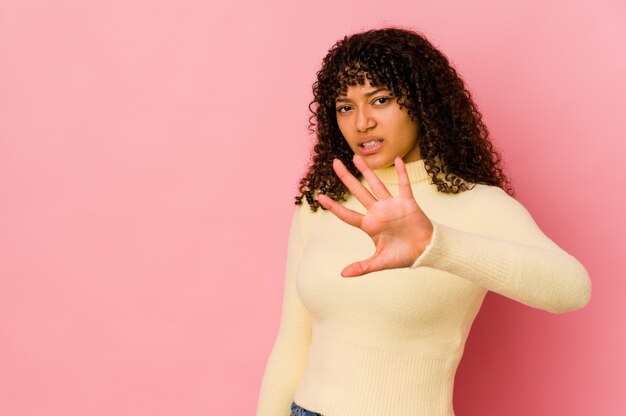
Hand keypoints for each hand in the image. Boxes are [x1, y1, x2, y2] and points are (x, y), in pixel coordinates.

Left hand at [317, 154, 433, 277]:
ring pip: (376, 184)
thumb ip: (362, 267)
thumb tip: (343, 274)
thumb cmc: (402, 256)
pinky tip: (398, 160)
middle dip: (346, 178)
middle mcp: (378, 212)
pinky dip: (401, 173)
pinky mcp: (407, 203)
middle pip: (358, 192)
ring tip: (355, 157)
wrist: (425, 251)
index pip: (347, 214)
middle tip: (334, 163)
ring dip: (367, 171)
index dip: (334, 206)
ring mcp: (392, 206)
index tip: (320, 197)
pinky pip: (404, 185)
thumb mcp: (380, 262)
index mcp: (369, 225)